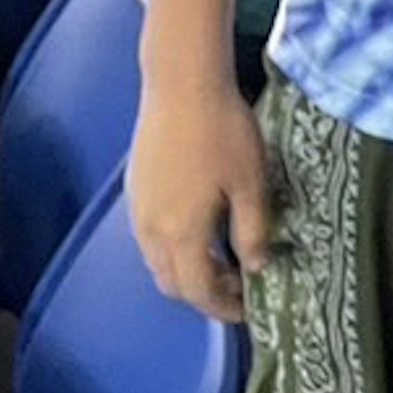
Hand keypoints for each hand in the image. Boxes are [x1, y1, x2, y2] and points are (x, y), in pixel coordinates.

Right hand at [130, 74, 274, 323]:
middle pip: (172, 283)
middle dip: (204, 294)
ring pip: (158, 262)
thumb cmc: (223, 131)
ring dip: (188, 271)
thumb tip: (257, 267)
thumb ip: (253, 230)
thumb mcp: (251, 182)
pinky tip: (200, 229)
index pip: (198, 291)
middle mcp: (150, 231)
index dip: (222, 308)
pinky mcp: (135, 190)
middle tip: (239, 287)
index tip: (248, 308)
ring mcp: (137, 210)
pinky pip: (150, 238)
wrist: (181, 84)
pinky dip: (174, 249)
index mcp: (181, 234)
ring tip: (224, 259)